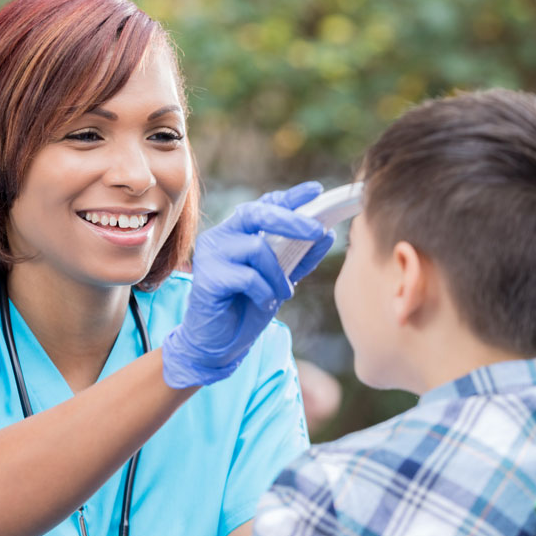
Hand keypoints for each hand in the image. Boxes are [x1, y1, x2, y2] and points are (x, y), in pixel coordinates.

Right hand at [163, 182, 334, 388]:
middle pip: (257, 214)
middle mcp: (220, 236)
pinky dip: (264, 290)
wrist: (219, 344)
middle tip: (319, 231)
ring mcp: (210, 255)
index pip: (265, 205)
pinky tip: (265, 302)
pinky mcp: (208, 277)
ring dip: (278, 273)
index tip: (316, 190)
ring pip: (257, 247)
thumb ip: (300, 257)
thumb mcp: (280, 278)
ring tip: (283, 292)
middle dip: (293, 221)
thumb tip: (327, 234)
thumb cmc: (247, 307)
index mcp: (237, 232)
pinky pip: (248, 276)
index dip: (291, 197)